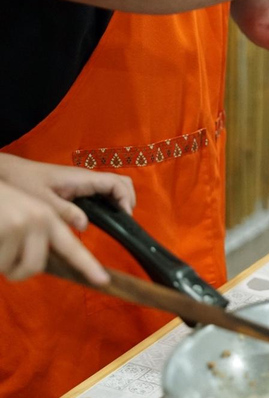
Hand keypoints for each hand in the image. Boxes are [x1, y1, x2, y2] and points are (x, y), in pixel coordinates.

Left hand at [0, 154, 135, 231]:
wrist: (8, 172)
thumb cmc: (23, 182)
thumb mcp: (42, 200)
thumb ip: (64, 212)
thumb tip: (85, 225)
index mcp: (81, 178)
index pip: (117, 183)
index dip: (126, 199)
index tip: (125, 218)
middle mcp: (87, 178)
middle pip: (121, 183)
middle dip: (128, 200)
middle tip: (123, 221)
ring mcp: (84, 182)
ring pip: (114, 187)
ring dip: (120, 201)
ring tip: (116, 222)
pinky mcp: (78, 187)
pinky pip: (103, 193)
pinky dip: (110, 203)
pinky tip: (103, 219)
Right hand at [0, 181, 108, 282]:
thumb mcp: (21, 216)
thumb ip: (37, 238)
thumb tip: (41, 265)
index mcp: (47, 218)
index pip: (71, 247)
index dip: (87, 265)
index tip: (103, 280)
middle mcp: (40, 220)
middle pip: (34, 267)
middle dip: (15, 270)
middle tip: (3, 256)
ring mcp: (23, 224)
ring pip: (13, 267)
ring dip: (0, 263)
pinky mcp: (8, 228)